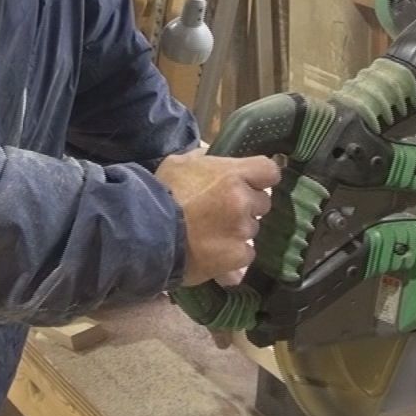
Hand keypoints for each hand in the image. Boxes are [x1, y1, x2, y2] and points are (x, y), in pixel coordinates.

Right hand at [156, 151, 280, 287]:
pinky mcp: (237, 256)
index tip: (252, 182)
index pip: (269, 170)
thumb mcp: (178, 164)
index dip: (261, 177)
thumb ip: (203, 159)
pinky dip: (234, 254)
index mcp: (233, 174)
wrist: (146, 235)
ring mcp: (242, 230)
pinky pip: (246, 253)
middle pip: (262, 202)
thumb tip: (214, 158)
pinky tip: (216, 252)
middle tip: (224, 211)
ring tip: (213, 234)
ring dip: (239, 230)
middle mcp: (243, 201)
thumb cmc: (159, 195)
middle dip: (247, 206)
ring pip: (253, 229)